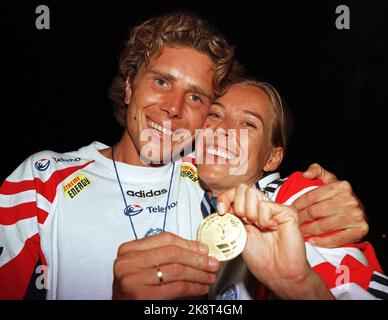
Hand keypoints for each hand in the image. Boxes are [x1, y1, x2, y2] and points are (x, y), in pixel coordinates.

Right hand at [112, 232, 219, 299]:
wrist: (120, 307)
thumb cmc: (134, 287)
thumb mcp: (143, 265)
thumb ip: (163, 254)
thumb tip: (198, 249)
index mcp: (128, 249)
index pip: (165, 239)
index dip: (188, 243)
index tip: (203, 248)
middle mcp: (128, 263)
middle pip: (172, 253)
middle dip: (197, 258)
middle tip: (212, 262)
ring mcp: (133, 280)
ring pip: (177, 270)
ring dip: (199, 274)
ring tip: (209, 276)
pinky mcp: (142, 297)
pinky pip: (177, 288)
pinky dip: (194, 287)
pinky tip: (201, 288)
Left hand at [217, 185, 333, 298]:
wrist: (277, 273)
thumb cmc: (261, 259)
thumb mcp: (237, 235)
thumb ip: (231, 218)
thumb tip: (220, 205)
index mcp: (248, 212)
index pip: (234, 192)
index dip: (226, 198)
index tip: (222, 210)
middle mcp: (260, 207)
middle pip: (242, 188)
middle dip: (238, 206)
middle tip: (245, 223)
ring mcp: (274, 208)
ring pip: (252, 193)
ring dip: (250, 213)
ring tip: (259, 227)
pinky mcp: (287, 211)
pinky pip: (265, 206)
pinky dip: (264, 220)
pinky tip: (271, 229)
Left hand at [293, 163, 368, 247]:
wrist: (359, 210)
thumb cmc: (339, 195)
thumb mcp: (329, 179)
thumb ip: (317, 171)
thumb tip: (306, 174)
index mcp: (342, 186)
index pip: (313, 196)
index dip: (298, 203)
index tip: (290, 209)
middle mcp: (350, 200)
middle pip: (316, 211)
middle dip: (301, 218)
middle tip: (293, 222)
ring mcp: (356, 216)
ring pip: (324, 225)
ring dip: (309, 230)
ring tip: (300, 232)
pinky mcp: (360, 230)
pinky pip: (337, 239)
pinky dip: (323, 241)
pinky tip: (313, 240)